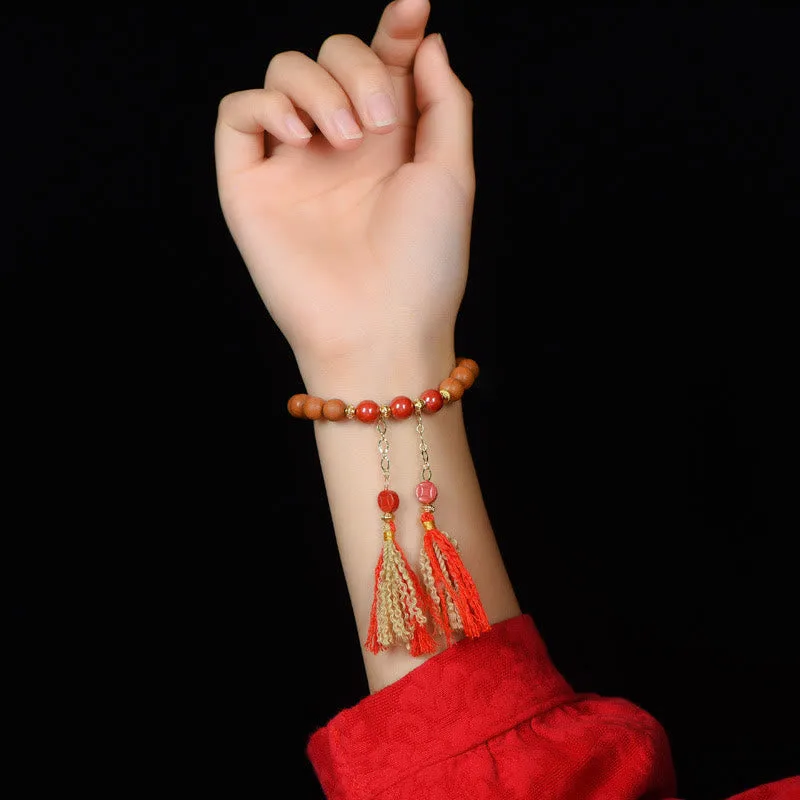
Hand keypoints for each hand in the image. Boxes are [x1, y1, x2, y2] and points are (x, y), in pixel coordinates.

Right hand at [214, 0, 474, 392]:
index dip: (394, 30)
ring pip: (282, 72)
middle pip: (330, 55)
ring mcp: (292, 164)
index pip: (382, 64)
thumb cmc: (426, 261)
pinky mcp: (250, 185)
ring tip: (342, 138)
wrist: (380, 325)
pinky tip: (301, 137)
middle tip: (379, 119)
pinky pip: (237, 114)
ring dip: (317, 86)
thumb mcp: (453, 174)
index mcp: (389, 143)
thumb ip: (444, 102)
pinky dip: (265, 106)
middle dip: (358, 66)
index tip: (412, 9)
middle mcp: (339, 146)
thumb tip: (427, 42)